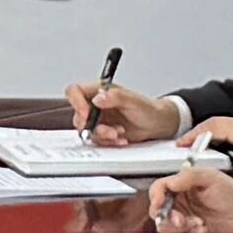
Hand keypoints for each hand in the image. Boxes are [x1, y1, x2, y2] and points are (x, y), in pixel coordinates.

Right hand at [65, 82, 183, 143]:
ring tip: (119, 133)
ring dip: (102, 135)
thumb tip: (98, 98)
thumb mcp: (133, 100)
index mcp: (99, 91)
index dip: (76, 102)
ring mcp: (99, 120)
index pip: (75, 91)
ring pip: (87, 130)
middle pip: (78, 115)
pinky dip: (108, 142)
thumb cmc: (148, 109)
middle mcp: (96, 105)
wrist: (157, 124)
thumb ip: (115, 97)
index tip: (85, 114)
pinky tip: (121, 139)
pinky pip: (97, 140)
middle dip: (91, 125)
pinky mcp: (103, 133)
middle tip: (107, 129)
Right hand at [146, 168, 232, 232]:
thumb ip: (189, 176)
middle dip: (166, 215)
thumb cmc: (232, 194)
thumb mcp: (211, 177)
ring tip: (195, 223)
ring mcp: (184, 218)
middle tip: (179, 219)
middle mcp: (180, 202)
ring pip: (166, 226)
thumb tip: (170, 182)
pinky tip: (202, 229)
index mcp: (182, 185)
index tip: (159, 202)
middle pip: (158, 210)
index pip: (159, 188)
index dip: (156, 195)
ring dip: (177, 226)